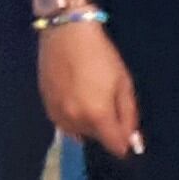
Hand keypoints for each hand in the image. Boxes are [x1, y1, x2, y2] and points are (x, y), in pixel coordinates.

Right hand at [37, 16, 140, 158]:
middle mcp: (75, 120)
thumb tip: (133, 142)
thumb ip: (129, 116)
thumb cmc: (101, 56)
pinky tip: (75, 96)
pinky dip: (72, 117)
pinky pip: (63, 122)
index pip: (115, 146)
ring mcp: (57, 113)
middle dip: (106, 128)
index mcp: (98, 115)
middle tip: (109, 101)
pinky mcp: (45, 104)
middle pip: (96, 139)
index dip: (125, 142)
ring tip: (90, 98)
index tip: (127, 128)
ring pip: (78, 133)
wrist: (66, 33)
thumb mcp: (124, 84)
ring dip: (87, 124)